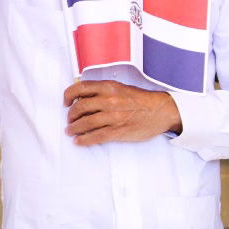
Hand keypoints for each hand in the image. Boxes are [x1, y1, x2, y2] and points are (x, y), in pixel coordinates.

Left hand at [64, 80, 181, 145]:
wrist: (162, 111)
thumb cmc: (143, 100)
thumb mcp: (123, 89)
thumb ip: (104, 92)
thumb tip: (84, 99)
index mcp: (110, 87)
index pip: (80, 88)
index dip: (68, 95)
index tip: (66, 102)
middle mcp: (110, 100)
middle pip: (79, 107)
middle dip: (70, 115)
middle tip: (69, 120)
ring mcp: (113, 116)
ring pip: (85, 123)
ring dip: (73, 128)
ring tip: (70, 131)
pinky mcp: (118, 131)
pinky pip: (95, 136)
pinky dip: (84, 140)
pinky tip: (79, 141)